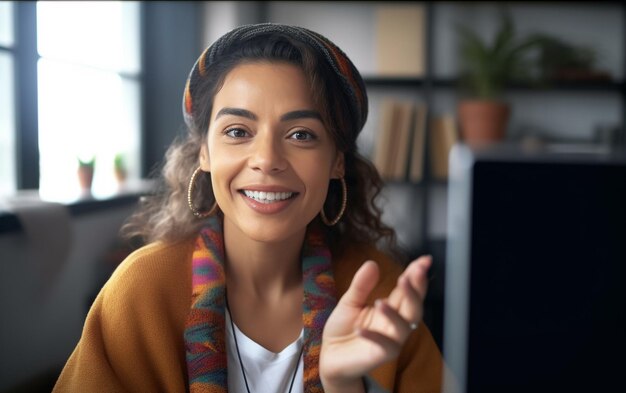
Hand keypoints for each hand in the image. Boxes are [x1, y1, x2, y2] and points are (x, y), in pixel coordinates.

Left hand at [319, 256, 431, 391]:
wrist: (331, 356)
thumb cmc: (344, 328)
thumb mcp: (349, 302)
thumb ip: (361, 284)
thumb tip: (372, 263)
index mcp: (391, 306)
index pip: (408, 289)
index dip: (417, 275)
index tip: (424, 260)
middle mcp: (395, 322)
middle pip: (413, 307)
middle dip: (415, 290)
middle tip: (412, 274)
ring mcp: (391, 339)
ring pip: (404, 327)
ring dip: (394, 314)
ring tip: (380, 302)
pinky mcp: (381, 355)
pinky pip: (384, 346)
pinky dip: (374, 337)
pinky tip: (361, 328)